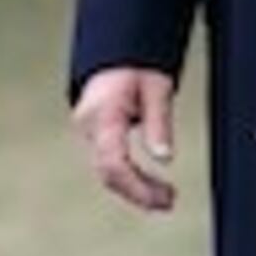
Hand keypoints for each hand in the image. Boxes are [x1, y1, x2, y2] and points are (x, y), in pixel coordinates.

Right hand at [72, 67, 181, 213]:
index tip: (161, 198)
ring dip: (135, 188)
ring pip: (107, 172)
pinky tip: (150, 187)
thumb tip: (164, 158)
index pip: (113, 162)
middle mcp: (89, 126)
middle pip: (108, 173)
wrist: (116, 54)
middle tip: (169, 201)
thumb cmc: (137, 67)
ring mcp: (87, 132)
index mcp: (104, 114)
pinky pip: (108, 164)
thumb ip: (159, 123)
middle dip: (139, 192)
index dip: (136, 186)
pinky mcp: (93, 136)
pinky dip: (129, 178)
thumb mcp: (157, 88)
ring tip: (166, 198)